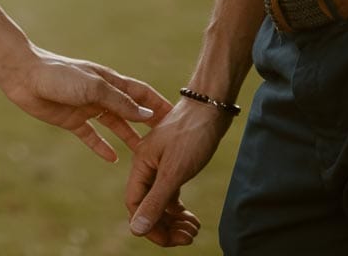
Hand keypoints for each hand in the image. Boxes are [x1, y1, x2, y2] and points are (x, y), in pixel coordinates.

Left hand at [0, 49, 170, 164]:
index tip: (178, 119)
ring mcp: (87, 108)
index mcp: (109, 82)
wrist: (23, 75)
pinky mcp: (72, 120)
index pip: (141, 94)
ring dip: (129, 138)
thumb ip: (119, 102)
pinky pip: (91, 136)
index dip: (158, 105)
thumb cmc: (58, 74)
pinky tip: (113, 159)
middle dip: (148, 125)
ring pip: (114, 126)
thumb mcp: (93, 87)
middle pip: (130, 112)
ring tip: (145, 156)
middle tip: (167, 144)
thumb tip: (146, 115)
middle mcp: (101, 95)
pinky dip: (102, 146)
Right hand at [125, 98, 230, 245]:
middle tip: (188, 238)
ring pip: (161, 201)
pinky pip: (171, 193)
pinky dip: (180, 209)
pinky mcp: (175, 165)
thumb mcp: (174, 172)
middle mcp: (147, 167)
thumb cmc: (191, 135)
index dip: (150, 226)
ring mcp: (161, 166)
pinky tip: (192, 218)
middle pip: (148, 206)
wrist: (211, 106)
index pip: (136, 205)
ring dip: (174, 220)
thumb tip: (136, 230)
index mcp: (140, 166)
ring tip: (193, 230)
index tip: (172, 240)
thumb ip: (155, 201)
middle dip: (166, 226)